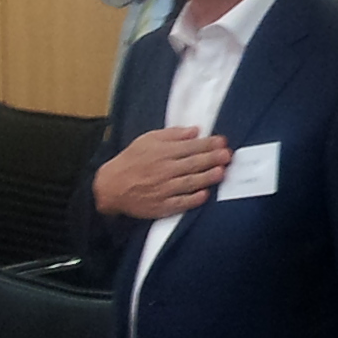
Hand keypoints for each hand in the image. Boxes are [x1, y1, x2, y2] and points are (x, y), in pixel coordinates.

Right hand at [94, 126, 232, 220]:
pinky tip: (205, 195)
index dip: (208, 144)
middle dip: (212, 158)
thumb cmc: (131, 160)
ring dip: (207, 177)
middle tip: (228, 155)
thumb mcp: (147, 140)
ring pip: (189, 182)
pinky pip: (180, 203)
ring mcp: (163, 189)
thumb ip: (172, 135)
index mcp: (162, 152)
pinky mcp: (160, 206)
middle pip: (193, 164)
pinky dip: (192, 199)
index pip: (190, 147)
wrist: (110, 186)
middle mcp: (164, 170)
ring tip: (222, 172)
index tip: (223, 141)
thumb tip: (195, 131)